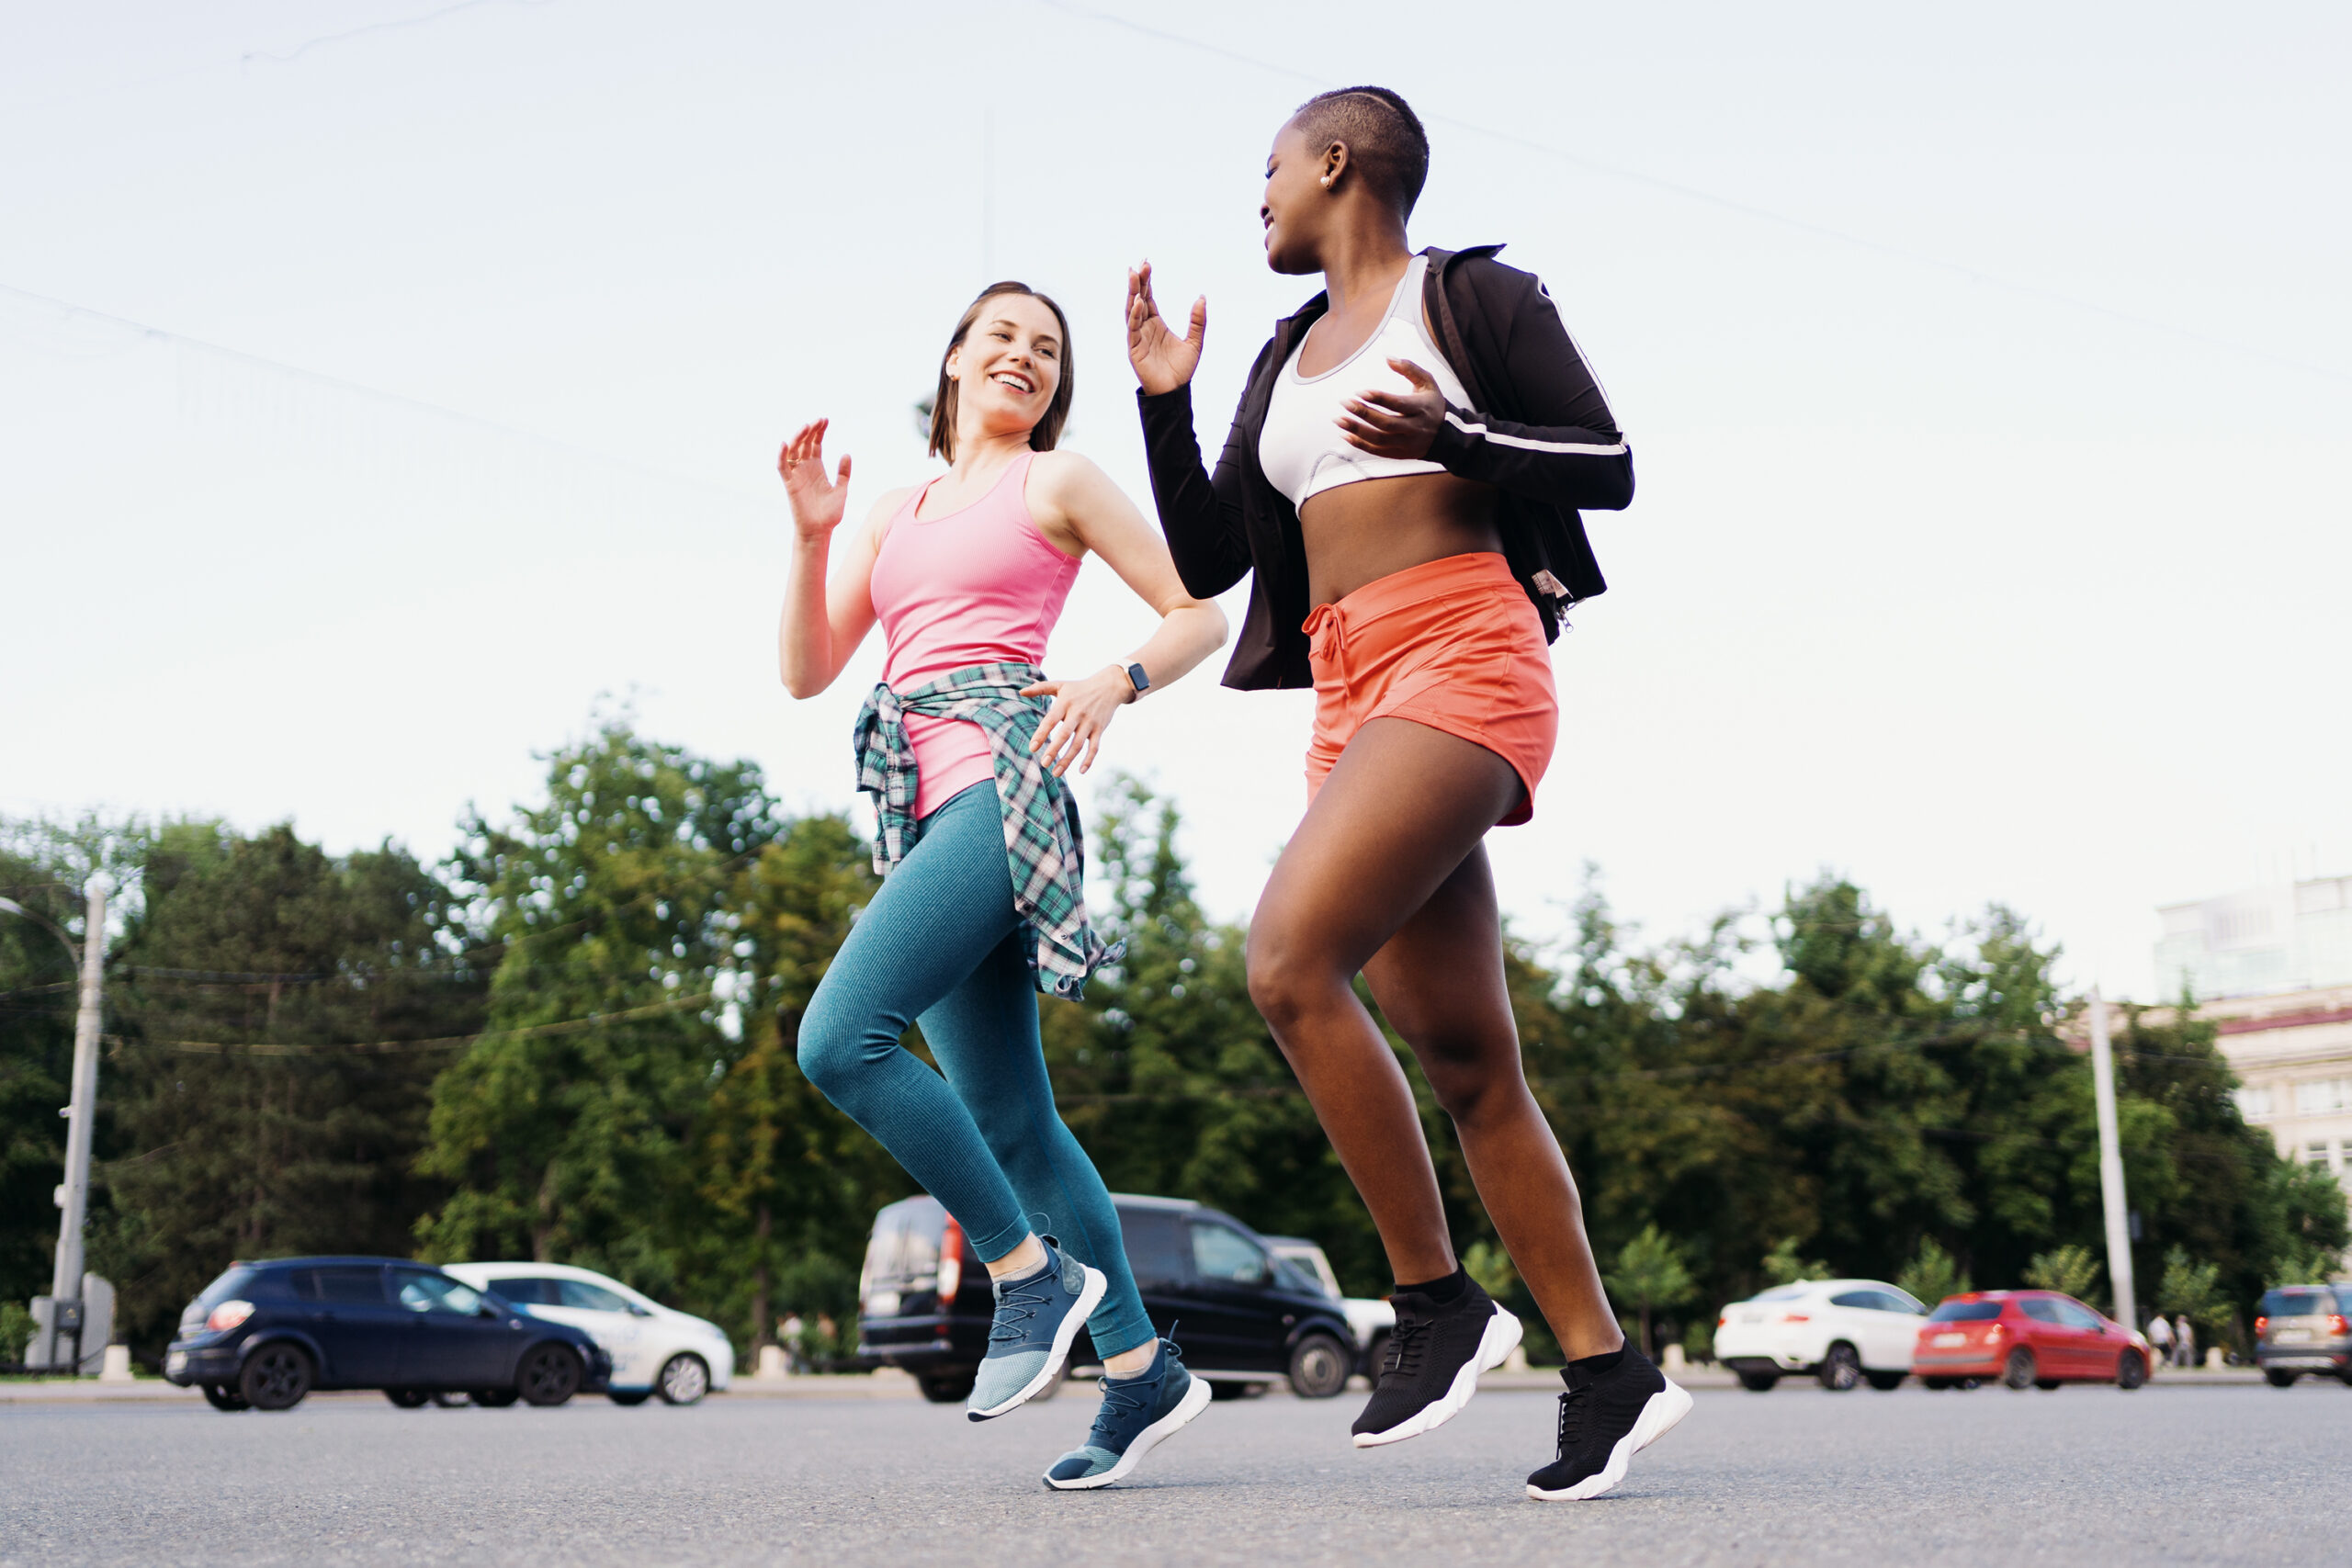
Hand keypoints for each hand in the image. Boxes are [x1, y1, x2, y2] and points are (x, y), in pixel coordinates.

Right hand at [778, 419, 851, 540]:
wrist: (820, 531)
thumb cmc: (830, 513)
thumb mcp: (841, 489)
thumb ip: (843, 472)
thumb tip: (846, 453)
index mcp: (817, 468)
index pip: (815, 444)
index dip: (819, 431)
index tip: (826, 420)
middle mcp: (805, 469)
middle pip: (804, 443)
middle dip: (810, 430)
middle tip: (819, 420)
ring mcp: (796, 475)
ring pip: (793, 451)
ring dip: (798, 438)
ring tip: (807, 427)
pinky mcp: (789, 484)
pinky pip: (782, 467)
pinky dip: (782, 455)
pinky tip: (785, 444)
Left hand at [1019, 666, 1132, 777]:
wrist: (1110, 686)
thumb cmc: (1079, 688)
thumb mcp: (1060, 685)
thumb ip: (1040, 688)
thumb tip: (1021, 692)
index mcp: (1065, 703)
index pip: (1051, 720)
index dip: (1041, 734)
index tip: (1032, 748)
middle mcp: (1078, 713)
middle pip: (1065, 734)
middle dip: (1054, 750)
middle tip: (1043, 764)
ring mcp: (1090, 722)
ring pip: (1078, 744)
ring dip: (1068, 760)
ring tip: (1056, 773)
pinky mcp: (1100, 729)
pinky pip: (1095, 747)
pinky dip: (1089, 760)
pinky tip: (1081, 771)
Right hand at [1126, 261, 1205, 395]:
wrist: (1175, 392)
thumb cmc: (1182, 370)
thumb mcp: (1195, 342)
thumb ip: (1198, 321)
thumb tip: (1202, 297)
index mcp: (1156, 323)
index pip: (1149, 297)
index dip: (1147, 280)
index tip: (1146, 263)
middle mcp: (1145, 327)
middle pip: (1138, 299)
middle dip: (1138, 281)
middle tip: (1140, 264)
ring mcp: (1138, 337)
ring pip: (1132, 310)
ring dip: (1133, 293)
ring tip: (1135, 275)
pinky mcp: (1134, 348)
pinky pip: (1133, 329)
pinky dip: (1134, 315)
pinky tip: (1138, 302)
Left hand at [1335, 357, 1445, 459]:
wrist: (1446, 437)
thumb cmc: (1432, 404)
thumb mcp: (1428, 383)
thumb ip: (1409, 368)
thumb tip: (1387, 357)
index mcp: (1421, 408)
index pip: (1398, 404)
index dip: (1378, 398)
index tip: (1360, 392)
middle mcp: (1414, 428)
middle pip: (1385, 424)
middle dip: (1363, 413)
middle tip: (1345, 402)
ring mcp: (1406, 444)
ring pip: (1379, 440)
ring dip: (1356, 430)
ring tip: (1338, 420)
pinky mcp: (1399, 454)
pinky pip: (1377, 451)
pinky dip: (1359, 444)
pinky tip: (1345, 435)